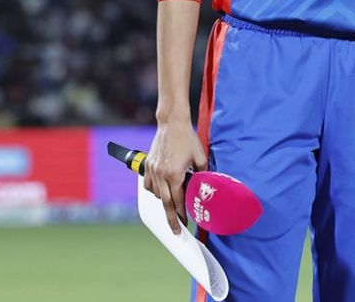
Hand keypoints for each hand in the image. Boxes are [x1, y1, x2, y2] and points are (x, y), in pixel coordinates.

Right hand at [143, 117, 206, 233]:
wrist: (172, 123)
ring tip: (171, 208)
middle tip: (175, 232)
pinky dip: (154, 191)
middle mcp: (162, 175)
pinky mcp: (148, 165)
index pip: (178, 201)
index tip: (185, 224)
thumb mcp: (200, 157)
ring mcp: (153, 170)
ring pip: (155, 194)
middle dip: (171, 219)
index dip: (182, 214)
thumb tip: (205, 187)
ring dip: (163, 203)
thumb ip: (203, 174)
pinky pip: (149, 185)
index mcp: (175, 174)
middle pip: (165, 203)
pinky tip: (161, 191)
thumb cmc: (187, 139)